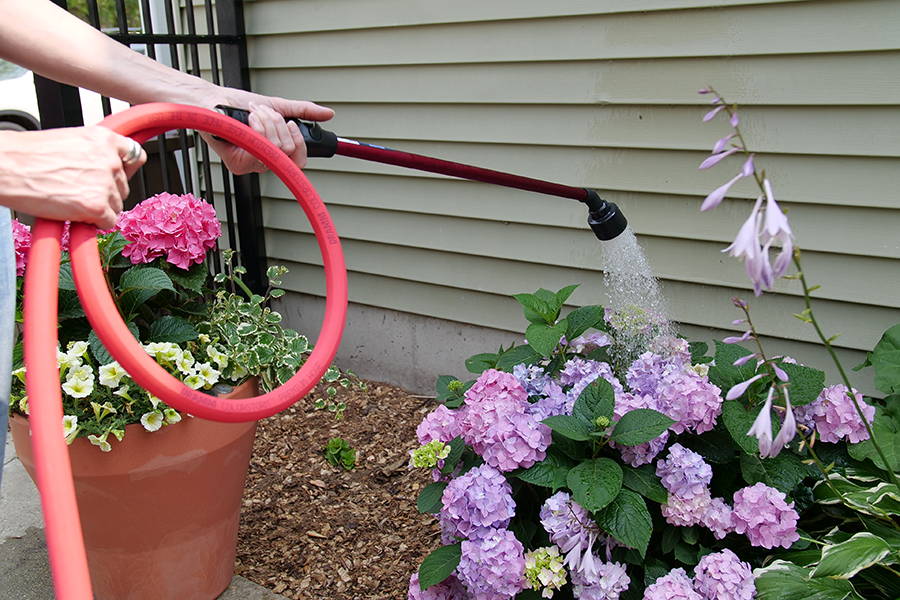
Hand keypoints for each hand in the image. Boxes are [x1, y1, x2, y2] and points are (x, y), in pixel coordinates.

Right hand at [0, 126, 145, 228]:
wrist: (5, 166)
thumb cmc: (27, 154)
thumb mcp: (70, 141)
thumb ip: (94, 153)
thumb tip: (104, 169)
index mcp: (103, 139)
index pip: (136, 155)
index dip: (128, 168)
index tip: (122, 174)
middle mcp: (110, 160)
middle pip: (124, 185)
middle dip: (106, 191)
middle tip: (81, 190)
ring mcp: (105, 184)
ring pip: (116, 205)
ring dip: (99, 207)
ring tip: (72, 199)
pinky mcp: (97, 206)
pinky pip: (108, 222)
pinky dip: (94, 222)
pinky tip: (75, 214)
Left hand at [201, 90, 334, 174]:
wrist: (212, 100)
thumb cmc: (236, 104)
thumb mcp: (276, 105)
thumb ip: (303, 111)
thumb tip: (329, 114)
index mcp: (275, 152)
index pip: (300, 161)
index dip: (300, 143)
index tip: (293, 124)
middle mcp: (264, 163)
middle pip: (289, 151)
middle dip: (278, 123)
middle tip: (263, 111)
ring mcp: (251, 166)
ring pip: (277, 148)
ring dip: (267, 122)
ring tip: (253, 112)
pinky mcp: (238, 164)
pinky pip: (262, 149)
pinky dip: (258, 128)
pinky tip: (248, 120)